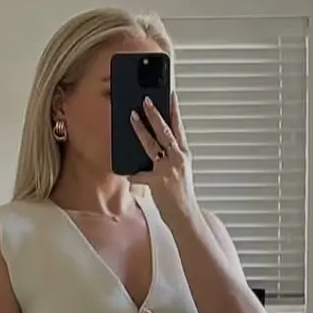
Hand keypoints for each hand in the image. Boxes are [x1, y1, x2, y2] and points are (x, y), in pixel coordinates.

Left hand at [129, 92, 196, 225]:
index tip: (170, 95)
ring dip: (140, 129)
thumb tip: (156, 149)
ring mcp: (167, 170)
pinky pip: (139, 174)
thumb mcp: (181, 173)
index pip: (179, 128)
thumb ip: (170, 159)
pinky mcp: (156, 182)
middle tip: (145, 100)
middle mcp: (177, 160)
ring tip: (132, 116)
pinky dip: (133, 175)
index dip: (175, 110)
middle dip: (154, 114)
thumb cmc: (182, 197)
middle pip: (165, 131)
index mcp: (184, 156)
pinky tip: (127, 173)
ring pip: (151, 144)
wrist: (185, 217)